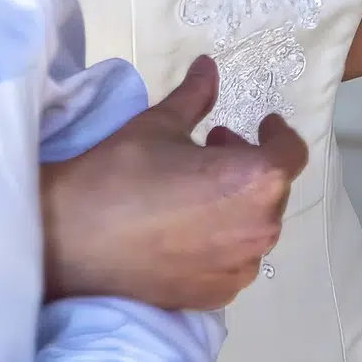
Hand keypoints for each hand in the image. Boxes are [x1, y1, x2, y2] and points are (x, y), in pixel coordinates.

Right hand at [41, 55, 307, 308]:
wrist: (70, 240)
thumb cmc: (121, 171)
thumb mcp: (160, 123)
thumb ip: (195, 95)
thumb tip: (208, 65)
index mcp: (255, 181)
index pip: (291, 153)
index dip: (278, 134)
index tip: (261, 124)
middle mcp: (259, 230)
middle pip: (271, 190)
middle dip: (248, 164)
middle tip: (211, 147)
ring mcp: (238, 269)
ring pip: (253, 227)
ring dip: (236, 203)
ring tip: (195, 188)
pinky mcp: (214, 296)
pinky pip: (233, 260)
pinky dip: (221, 239)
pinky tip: (184, 227)